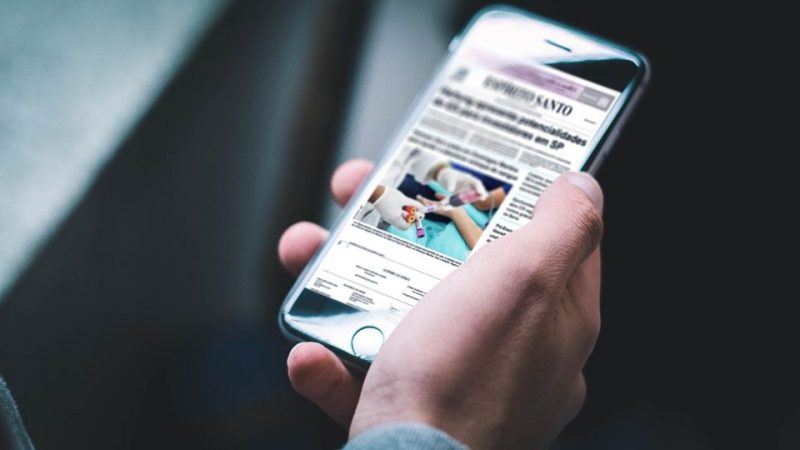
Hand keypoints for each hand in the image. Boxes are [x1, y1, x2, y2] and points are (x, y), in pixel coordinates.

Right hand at [279, 161, 603, 449]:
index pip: (549, 241)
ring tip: (310, 253)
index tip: (474, 167)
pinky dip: (331, 361)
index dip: (513, 194)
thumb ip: (563, 228)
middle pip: (459, 268)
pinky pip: (365, 375)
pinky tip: (312, 355)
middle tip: (363, 197)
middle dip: (403, 227)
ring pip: (400, 314)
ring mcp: (456, 384)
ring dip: (345, 281)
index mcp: (551, 318)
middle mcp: (509, 353)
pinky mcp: (409, 414)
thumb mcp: (525, 281)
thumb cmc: (465, 382)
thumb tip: (583, 187)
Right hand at [372, 186, 424, 229]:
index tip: (415, 214)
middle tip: (411, 211)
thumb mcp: (404, 200)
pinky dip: (399, 213)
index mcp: (395, 219)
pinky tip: (399, 204)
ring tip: (405, 205)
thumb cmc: (389, 196)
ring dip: (404, 215)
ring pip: (398, 220)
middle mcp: (390, 220)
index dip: (412, 222)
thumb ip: (414, 204)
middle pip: (402, 225)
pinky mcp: (385, 214)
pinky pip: (394, 217)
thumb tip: (423, 208)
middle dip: (408, 219)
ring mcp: (387, 218)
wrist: (376, 192)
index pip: (406, 226)